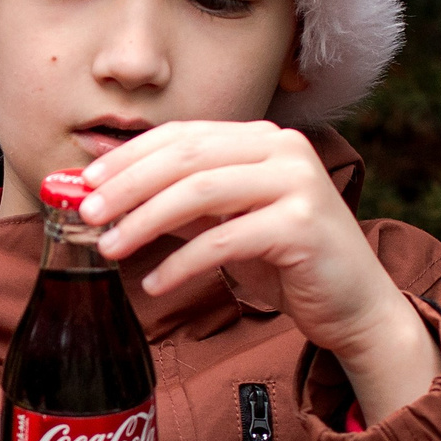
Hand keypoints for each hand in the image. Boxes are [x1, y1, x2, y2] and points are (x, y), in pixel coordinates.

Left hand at [79, 120, 440, 421]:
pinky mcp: (302, 226)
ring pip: (200, 192)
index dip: (129, 157)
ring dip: (145, 221)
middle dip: (128, 185)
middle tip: (87, 213)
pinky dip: (181, 262)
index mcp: (263, 139)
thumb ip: (180, 202)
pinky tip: (154, 283)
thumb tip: (111, 191)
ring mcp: (297, 184)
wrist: (355, 305)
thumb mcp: (226, 223)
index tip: (86, 182)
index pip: (182, 135)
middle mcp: (283, 149)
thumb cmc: (286, 262)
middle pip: (185, 158)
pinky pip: (224, 240)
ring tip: (109, 248)